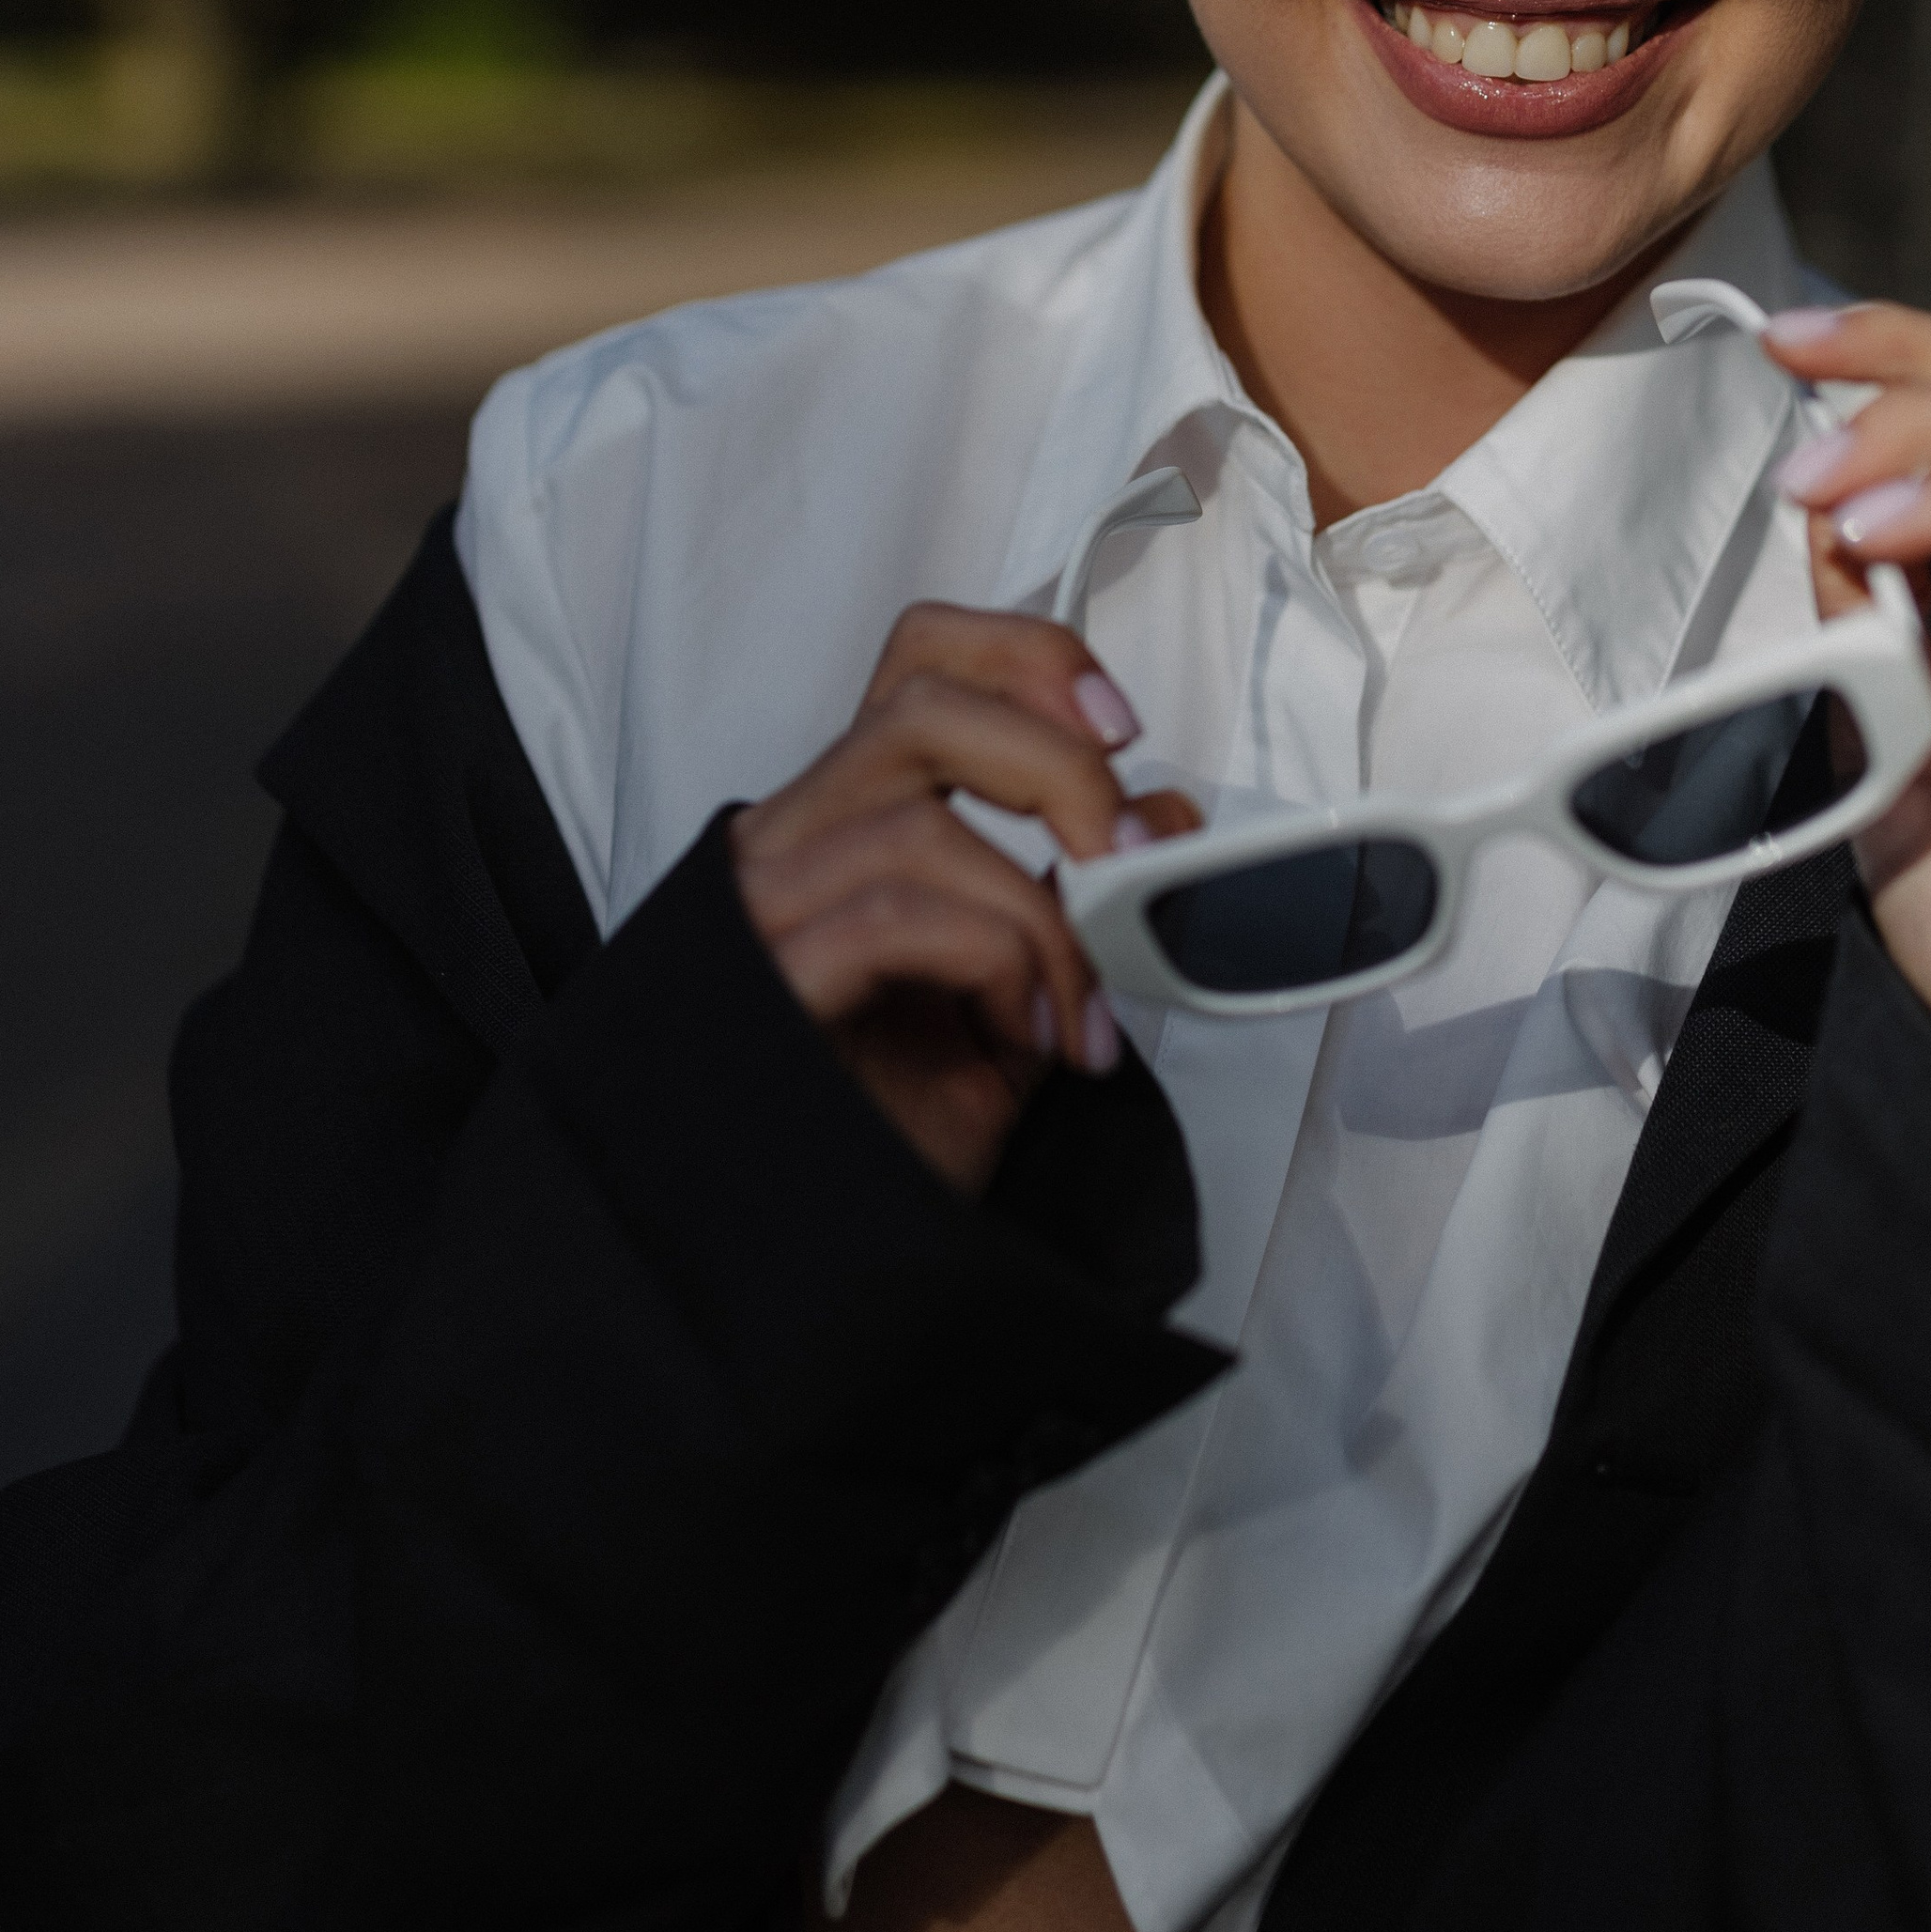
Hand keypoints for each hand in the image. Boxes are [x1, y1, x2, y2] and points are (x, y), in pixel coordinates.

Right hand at [730, 605, 1196, 1196]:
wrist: (822, 1273)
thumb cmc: (895, 1131)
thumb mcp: (1028, 996)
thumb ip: (1086, 901)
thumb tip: (1168, 817)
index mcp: (852, 823)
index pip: (920, 663)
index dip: (1025, 658)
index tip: (1117, 721)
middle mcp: (794, 845)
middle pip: (920, 706)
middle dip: (1055, 767)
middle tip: (1125, 859)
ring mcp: (766, 910)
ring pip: (913, 815)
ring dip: (1036, 907)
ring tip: (1073, 1006)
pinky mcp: (762, 983)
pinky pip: (890, 914)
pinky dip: (993, 959)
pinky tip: (1025, 1036)